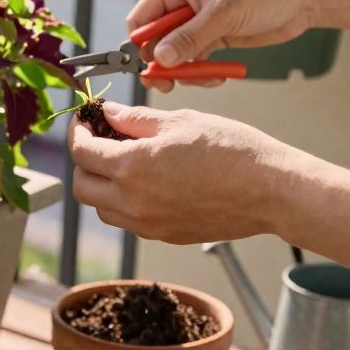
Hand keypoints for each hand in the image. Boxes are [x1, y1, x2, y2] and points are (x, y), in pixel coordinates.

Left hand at [69, 102, 307, 243]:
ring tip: (123, 161)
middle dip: (83, 162)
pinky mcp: (166, 235)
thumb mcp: (180, 121)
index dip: (77, 132)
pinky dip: (124, 202)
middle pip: (82, 187)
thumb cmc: (232, 149)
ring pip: (102, 209)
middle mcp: (133, 201)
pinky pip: (128, 221)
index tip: (84, 121)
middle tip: (98, 140)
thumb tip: (106, 114)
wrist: (272, 191)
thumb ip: (135, 119)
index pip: (81, 152)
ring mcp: (149, 224)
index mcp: (132, 167)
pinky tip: (146, 181)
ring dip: (102, 185)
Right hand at [129, 0, 316, 91]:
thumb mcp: (222, 15)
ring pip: (174, 54)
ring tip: (205, 77)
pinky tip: (217, 75)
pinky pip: (194, 59)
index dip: (141, 45)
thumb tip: (159, 59)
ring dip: (185, 71)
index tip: (149, 67)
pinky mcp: (212, 35)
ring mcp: (196, 20)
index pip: (142, 19)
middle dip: (163, 63)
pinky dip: (201, 71)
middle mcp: (180, 2)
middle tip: (169, 83)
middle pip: (154, 40)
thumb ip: (189, 38)